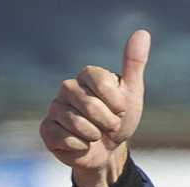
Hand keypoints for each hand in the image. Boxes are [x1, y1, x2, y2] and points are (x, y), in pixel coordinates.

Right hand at [40, 29, 149, 186]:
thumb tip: (142, 33)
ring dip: (96, 135)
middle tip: (111, 125)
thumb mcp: (132, 93)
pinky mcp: (47, 129)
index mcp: (87, 76)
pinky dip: (81, 146)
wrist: (109, 150)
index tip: (121, 109)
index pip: (100, 81)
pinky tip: (82, 144)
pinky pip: (66, 138)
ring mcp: (55, 108)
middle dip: (109, 122)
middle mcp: (68, 88)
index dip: (116, 102)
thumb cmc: (120, 119)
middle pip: (90, 105)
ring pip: (78, 124)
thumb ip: (134, 65)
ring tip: (96, 134)